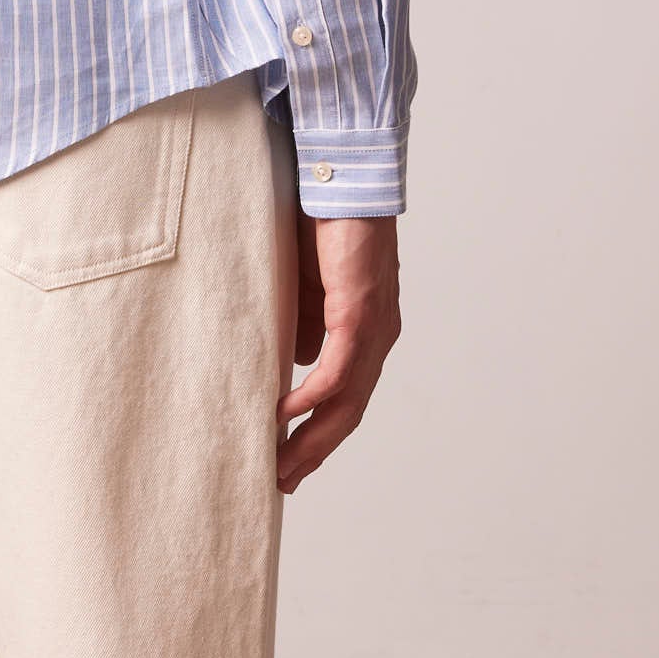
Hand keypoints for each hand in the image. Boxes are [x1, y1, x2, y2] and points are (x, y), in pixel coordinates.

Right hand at [275, 210, 401, 493]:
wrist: (343, 176)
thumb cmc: (322, 221)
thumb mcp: (306, 283)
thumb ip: (305, 320)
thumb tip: (296, 357)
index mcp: (367, 332)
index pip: (346, 397)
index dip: (320, 432)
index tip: (290, 460)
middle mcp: (377, 337)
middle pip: (349, 412)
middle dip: (315, 450)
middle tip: (282, 481)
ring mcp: (372, 327)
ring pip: (346, 400)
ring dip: (312, 437)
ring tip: (281, 464)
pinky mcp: (360, 311)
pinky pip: (338, 368)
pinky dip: (312, 396)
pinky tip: (285, 414)